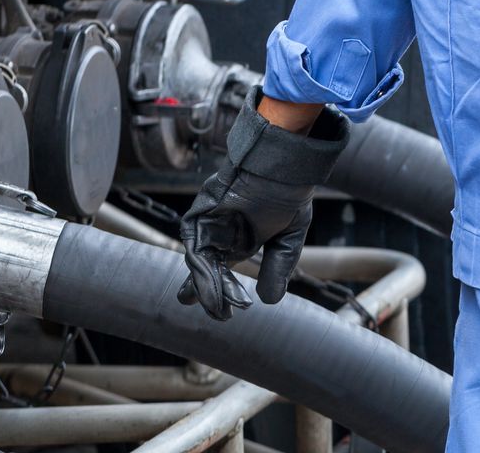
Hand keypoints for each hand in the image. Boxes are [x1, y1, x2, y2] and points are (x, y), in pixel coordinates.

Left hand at [177, 85, 348, 319]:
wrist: (281, 168)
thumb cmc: (288, 195)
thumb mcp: (288, 238)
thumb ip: (278, 267)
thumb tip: (270, 300)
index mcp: (244, 236)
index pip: (226, 266)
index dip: (220, 287)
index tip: (220, 310)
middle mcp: (224, 232)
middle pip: (206, 266)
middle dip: (198, 288)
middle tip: (190, 303)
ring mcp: (210, 223)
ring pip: (200, 260)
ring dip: (202, 284)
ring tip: (208, 304)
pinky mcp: (201, 215)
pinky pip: (196, 246)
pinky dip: (199, 268)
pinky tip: (206, 286)